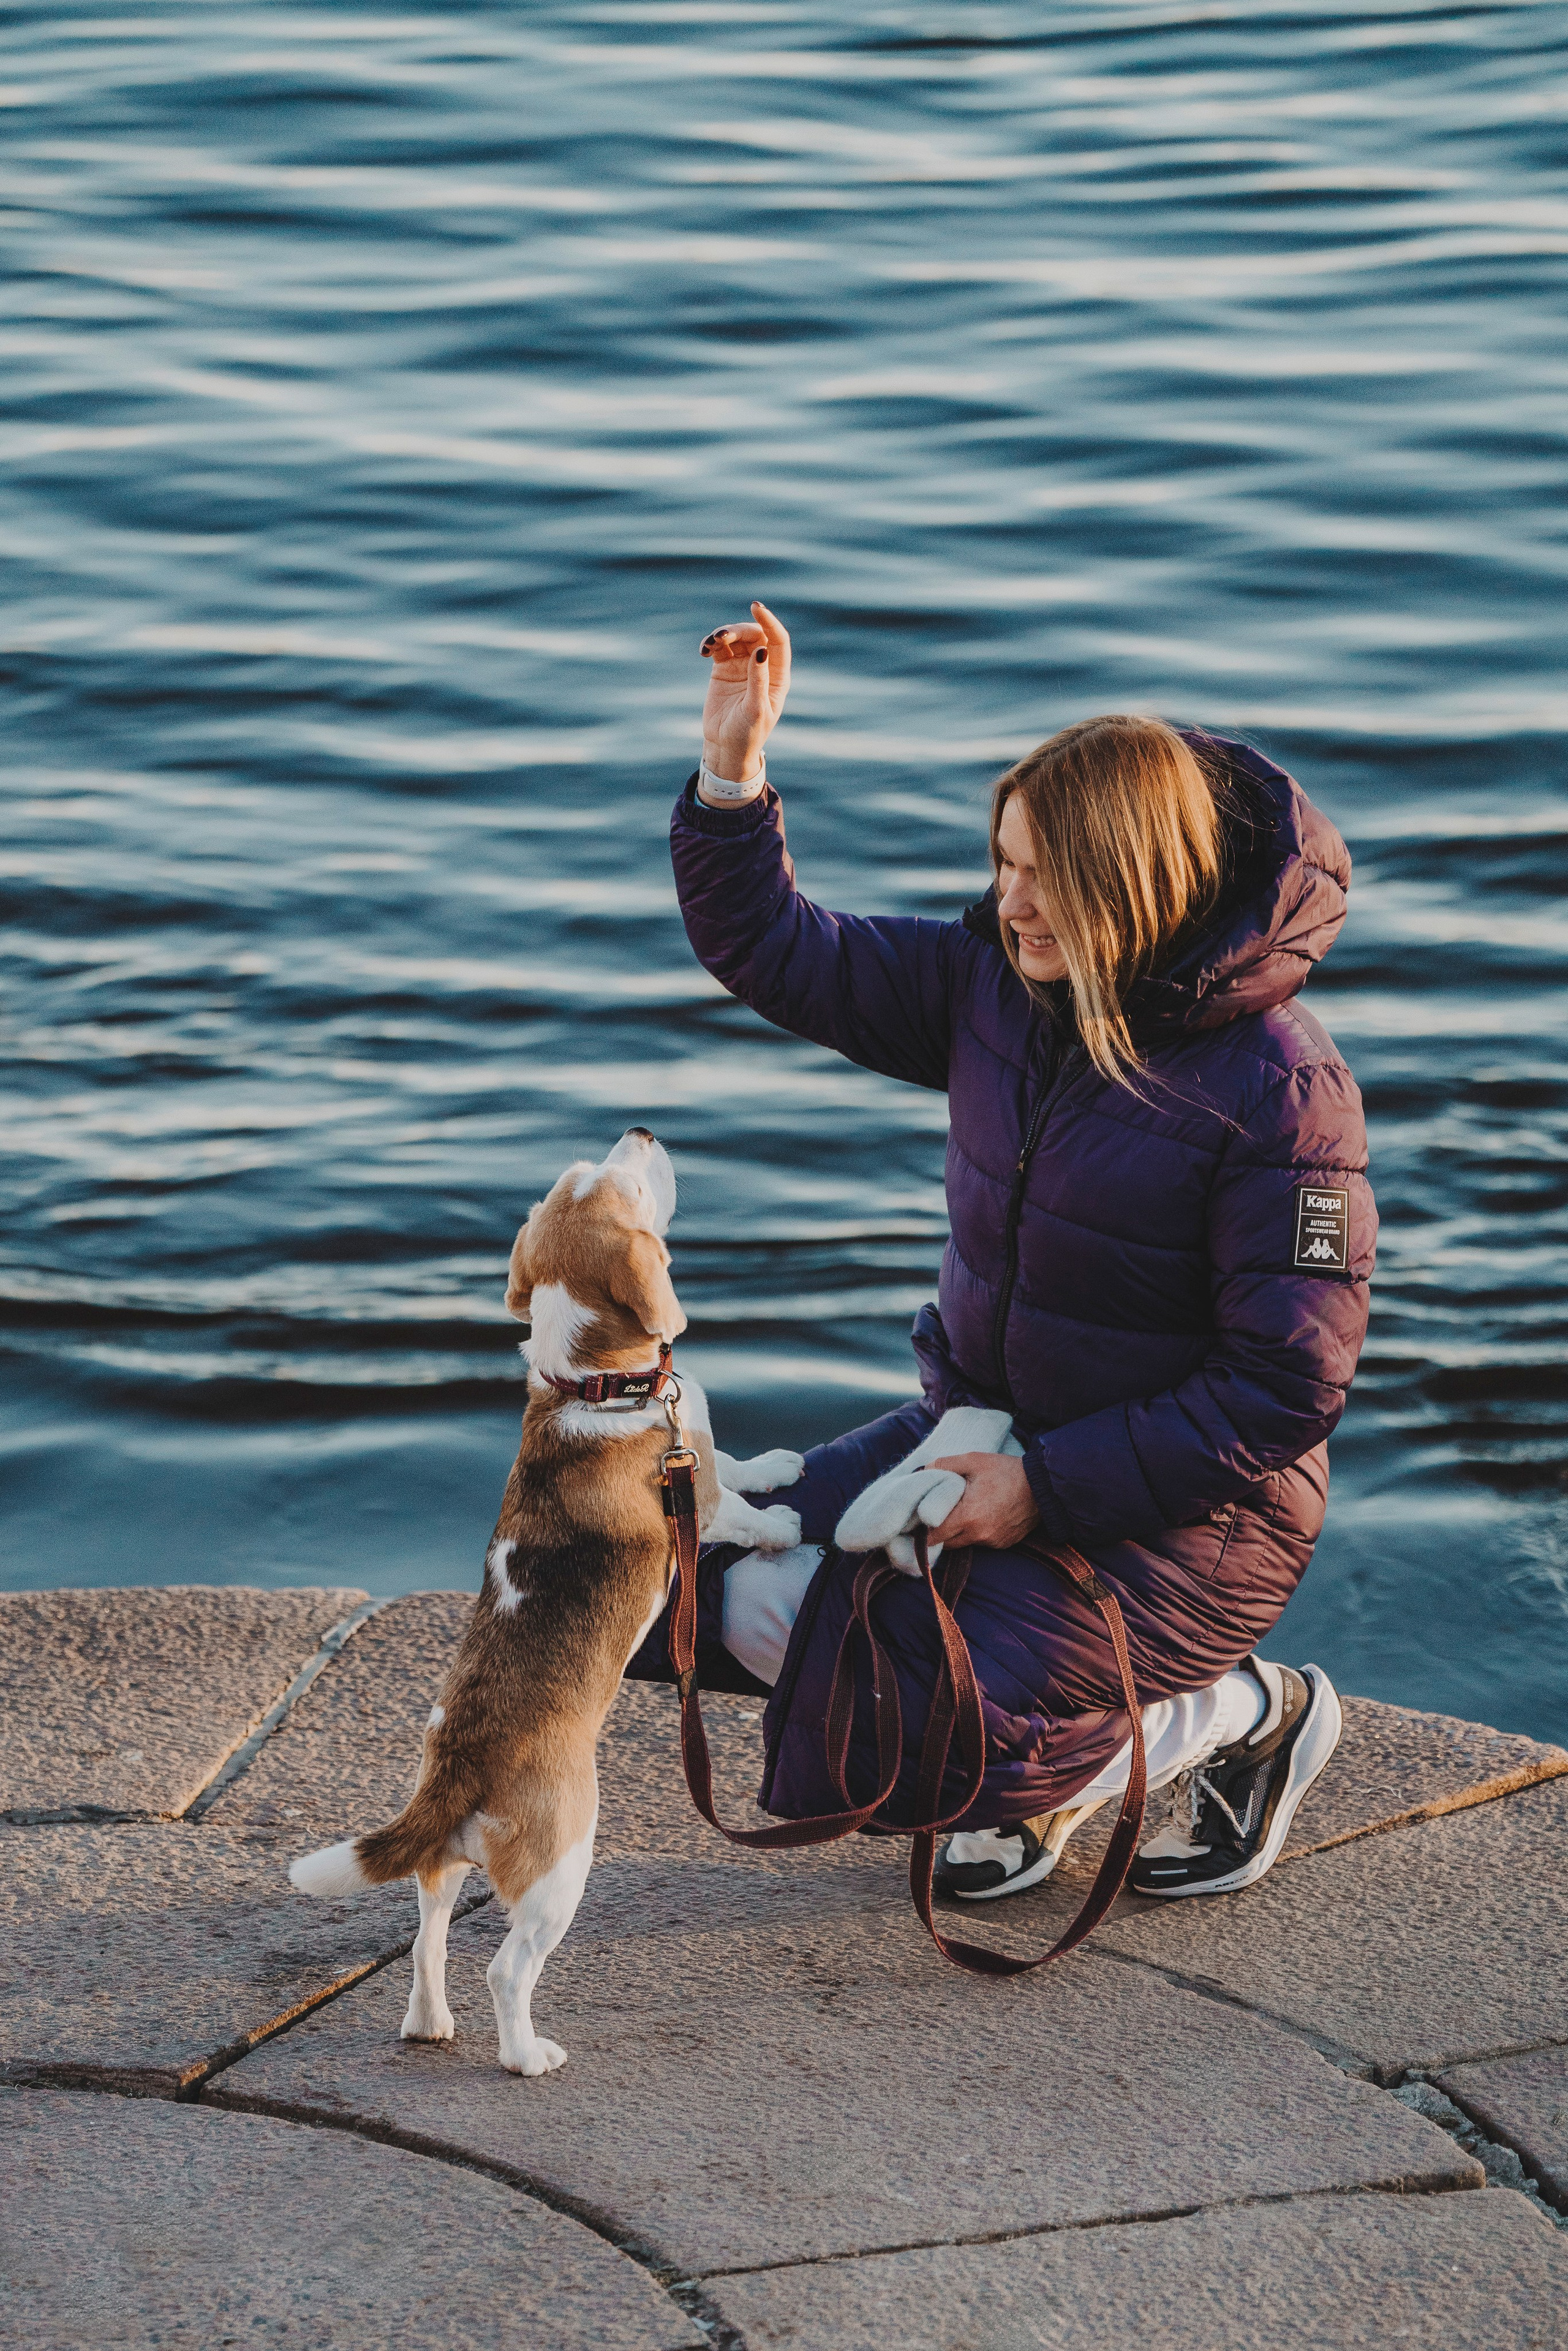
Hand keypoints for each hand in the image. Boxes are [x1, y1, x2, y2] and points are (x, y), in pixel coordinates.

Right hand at [699, 601, 791, 786]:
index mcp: (777, 676)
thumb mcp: (755, 709)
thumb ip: (758, 679)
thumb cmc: (747, 734)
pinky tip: (704, 650)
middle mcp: (761, 667)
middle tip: (722, 636)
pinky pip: (719, 647)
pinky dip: (711, 643)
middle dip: (739, 629)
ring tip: (709, 645)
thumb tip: (761, 649)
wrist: (725, 747)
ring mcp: (742, 666)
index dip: (769, 622)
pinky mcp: (723, 668)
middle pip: (755, 635)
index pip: (778, 641)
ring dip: (723, 634)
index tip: (756, 608)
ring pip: (736, 637)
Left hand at [928, 1454, 1039, 1551]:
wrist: (1043, 1485)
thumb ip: (945, 1464)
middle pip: (946, 1544)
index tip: (918, 1520)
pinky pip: (981, 1542)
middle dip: (938, 1533)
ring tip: (959, 1513)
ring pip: (964, 1543)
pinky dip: (976, 1533)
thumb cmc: (1007, 1471)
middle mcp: (979, 1535)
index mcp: (968, 1517)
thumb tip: (924, 1470)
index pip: (933, 1536)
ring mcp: (993, 1542)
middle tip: (934, 1516)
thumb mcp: (974, 1460)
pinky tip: (980, 1516)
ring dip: (957, 1533)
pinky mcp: (1004, 1543)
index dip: (923, 1529)